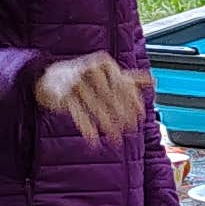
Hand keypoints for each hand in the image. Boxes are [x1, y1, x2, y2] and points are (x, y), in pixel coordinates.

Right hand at [30, 51, 154, 137]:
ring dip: (107, 125)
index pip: (123, 84)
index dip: (133, 102)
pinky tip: (94, 141)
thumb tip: (153, 81)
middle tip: (130, 130)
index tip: (140, 118)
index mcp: (104, 64)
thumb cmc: (85, 76)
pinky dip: (86, 128)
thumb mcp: (107, 73)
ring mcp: (76, 82)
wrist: (51, 77)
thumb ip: (129, 78)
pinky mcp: (63, 94)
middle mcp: (90, 70)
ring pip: (96, 107)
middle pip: (111, 97)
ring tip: (116, 140)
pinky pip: (78, 113)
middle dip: (122, 115)